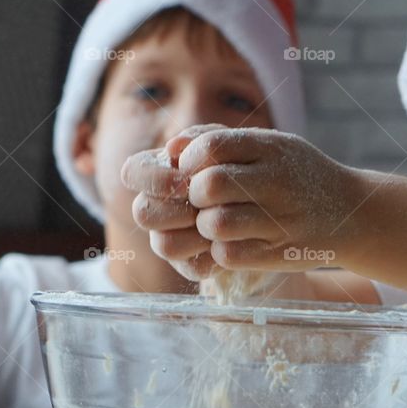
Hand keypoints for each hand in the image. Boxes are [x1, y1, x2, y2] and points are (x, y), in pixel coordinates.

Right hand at [123, 124, 226, 280]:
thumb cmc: (241, 164)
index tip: (185, 180)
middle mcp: (156, 207)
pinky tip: (233, 241)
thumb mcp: (226, 145)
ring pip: (165, 245)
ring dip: (198, 232)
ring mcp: (170, 237)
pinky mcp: (191, 264)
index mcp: (157, 172)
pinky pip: (193, 267)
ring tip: (225, 220)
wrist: (273, 200)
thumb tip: (174, 147)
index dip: (153, 179)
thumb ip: (201, 141)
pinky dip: (215, 256)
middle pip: (144, 213)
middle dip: (177, 209)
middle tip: (205, 204)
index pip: (133, 172)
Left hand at [176, 127, 364, 271]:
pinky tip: (230, 244)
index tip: (193, 172)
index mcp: (271, 147)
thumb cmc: (299, 176)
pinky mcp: (282, 253)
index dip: (190, 161)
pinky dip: (219, 252)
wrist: (355, 212)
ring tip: (214, 225)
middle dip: (193, 196)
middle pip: (209, 185)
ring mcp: (281, 219)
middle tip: (201, 202)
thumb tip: (172, 147)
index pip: (211, 146)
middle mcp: (278, 181)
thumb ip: (220, 139)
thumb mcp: (270, 146)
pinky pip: (229, 255)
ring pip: (215, 224)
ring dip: (205, 227)